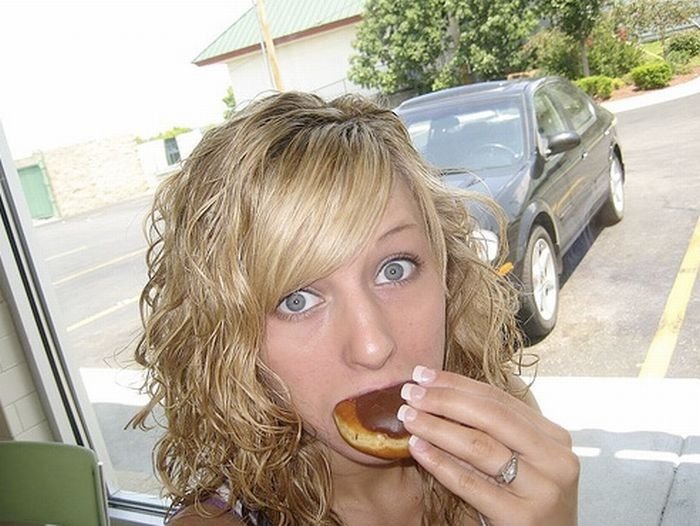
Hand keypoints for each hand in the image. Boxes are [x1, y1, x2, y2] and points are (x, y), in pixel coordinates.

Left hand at [397, 366, 578, 525]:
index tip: (423, 374)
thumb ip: (494, 432)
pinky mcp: (523, 518)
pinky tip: (417, 449)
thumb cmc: (525, 501)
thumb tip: (439, 393)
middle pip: (490, 417)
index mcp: (555, 438)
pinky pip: (472, 484)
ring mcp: (543, 490)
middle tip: (410, 392)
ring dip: (437, 427)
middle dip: (444, 400)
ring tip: (408, 417)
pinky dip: (440, 463)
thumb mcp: (521, 462)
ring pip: (479, 447)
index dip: (457, 384)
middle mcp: (555, 460)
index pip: (499, 400)